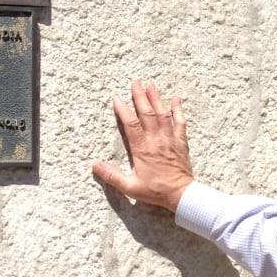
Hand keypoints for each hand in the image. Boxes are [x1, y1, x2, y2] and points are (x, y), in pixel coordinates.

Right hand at [92, 80, 194, 211]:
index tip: (116, 97)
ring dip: (156, 98)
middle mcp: (156, 140)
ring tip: (150, 84)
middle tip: (135, 82)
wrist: (181, 195)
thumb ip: (112, 175)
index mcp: (142, 148)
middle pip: (146, 113)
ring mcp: (169, 139)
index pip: (131, 124)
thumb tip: (95, 165)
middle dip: (140, 96)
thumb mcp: (130, 187)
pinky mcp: (180, 143)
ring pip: (162, 114)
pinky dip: (178, 110)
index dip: (123, 109)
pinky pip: (180, 123)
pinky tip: (176, 99)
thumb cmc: (155, 192)